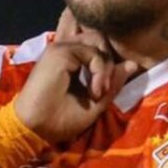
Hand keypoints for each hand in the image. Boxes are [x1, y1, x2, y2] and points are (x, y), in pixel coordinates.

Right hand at [14, 9, 137, 142]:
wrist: (36, 129)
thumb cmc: (60, 120)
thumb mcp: (96, 102)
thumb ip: (112, 83)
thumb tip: (131, 65)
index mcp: (71, 61)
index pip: (97, 45)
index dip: (110, 61)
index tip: (108, 88)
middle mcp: (65, 50)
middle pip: (99, 38)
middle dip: (110, 61)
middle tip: (106, 90)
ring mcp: (61, 49)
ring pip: (98, 41)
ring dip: (106, 68)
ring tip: (99, 93)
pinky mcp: (60, 52)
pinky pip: (92, 52)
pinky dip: (100, 72)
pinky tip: (94, 92)